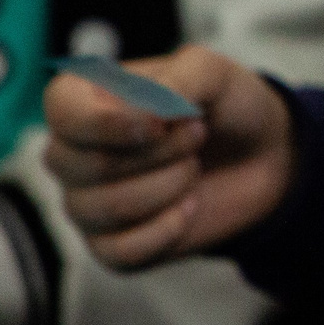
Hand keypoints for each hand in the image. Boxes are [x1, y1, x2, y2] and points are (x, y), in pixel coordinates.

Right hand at [43, 46, 293, 269]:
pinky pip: (121, 251)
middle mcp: (71, 153)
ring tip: (194, 166)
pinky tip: (190, 206)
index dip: (110, 122)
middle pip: (90, 166)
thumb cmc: (224, 106)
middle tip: (198, 135)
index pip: (62, 112)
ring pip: (107, 210)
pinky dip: (168, 230)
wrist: (260, 155)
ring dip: (171, 186)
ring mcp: (85, 202)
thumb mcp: (212, 73)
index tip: (161, 122)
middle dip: (163, 152)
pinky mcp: (109, 245)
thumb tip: (139, 115)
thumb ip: (175, 81)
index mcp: (83, 99)